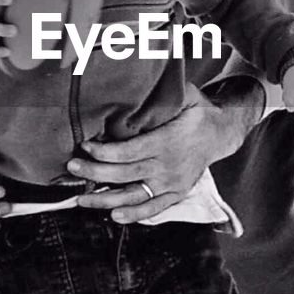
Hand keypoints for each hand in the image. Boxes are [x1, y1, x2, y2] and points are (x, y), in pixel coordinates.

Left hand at [70, 79, 262, 223]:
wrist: (221, 133)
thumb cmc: (196, 110)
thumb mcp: (184, 94)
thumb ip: (161, 92)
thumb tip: (137, 78)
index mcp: (168, 141)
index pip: (129, 151)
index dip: (104, 151)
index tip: (84, 146)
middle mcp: (168, 166)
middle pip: (125, 174)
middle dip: (95, 172)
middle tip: (72, 166)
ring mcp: (172, 183)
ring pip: (134, 196)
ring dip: (105, 199)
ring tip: (81, 199)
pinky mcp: (176, 194)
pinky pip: (153, 208)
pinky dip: (133, 215)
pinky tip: (113, 216)